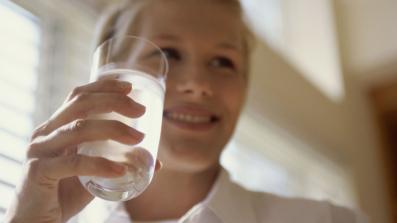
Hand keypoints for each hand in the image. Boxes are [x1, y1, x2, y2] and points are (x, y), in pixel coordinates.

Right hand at [4, 79, 161, 222]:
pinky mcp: (38, 172)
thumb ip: (119, 161)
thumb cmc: (66, 192)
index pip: (78, 96)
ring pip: (78, 129)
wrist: (35, 220)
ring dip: (114, 129)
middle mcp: (45, 133)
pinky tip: (121, 170)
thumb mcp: (94, 171)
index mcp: (56, 127)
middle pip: (80, 104)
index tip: (129, 88)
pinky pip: (73, 164)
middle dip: (114, 102)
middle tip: (141, 110)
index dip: (103, 87)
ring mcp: (39, 151)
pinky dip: (100, 165)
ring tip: (139, 138)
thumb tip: (155, 161)